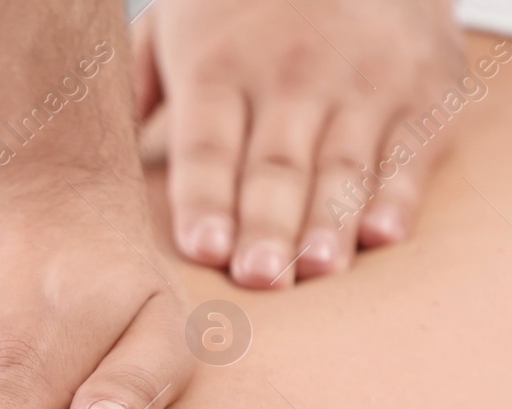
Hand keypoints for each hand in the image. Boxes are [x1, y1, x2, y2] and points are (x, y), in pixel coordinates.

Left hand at [134, 0, 463, 286]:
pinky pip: (410, 150)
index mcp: (221, 68)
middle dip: (267, 224)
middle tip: (259, 277)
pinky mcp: (425, 92)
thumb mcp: (179, 24)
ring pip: (342, 165)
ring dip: (330, 220)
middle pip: (276, 165)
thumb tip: (87, 159)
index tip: (203, 247)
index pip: (209, 146)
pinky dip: (399, 193)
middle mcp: (293, 76)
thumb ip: (139, 92)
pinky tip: (383, 233)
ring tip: (317, 268)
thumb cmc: (250, 4)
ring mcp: (364, 84)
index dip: (206, 197)